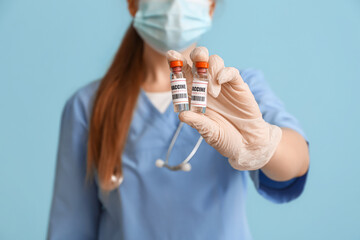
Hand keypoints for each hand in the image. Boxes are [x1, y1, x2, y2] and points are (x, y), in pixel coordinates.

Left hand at [166, 47, 281, 170]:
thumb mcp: (209, 133)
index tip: (170, 56)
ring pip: (214, 61)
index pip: (181, 74)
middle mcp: (206, 86)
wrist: (248, 143)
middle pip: (198, 60)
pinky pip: (230, 71)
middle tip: (196, 61)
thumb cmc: (225, 138)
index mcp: (193, 95)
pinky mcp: (237, 86)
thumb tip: (181, 115)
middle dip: (196, 55)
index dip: (175, 63)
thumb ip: (197, 123)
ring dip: (210, 70)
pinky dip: (224, 72)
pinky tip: (221, 83)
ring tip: (213, 93)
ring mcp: (222, 84)